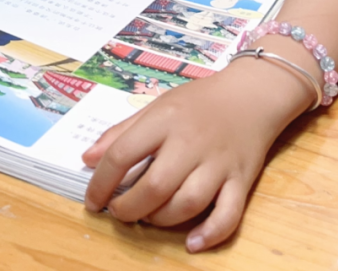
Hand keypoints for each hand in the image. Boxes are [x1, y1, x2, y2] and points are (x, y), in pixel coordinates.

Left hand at [82, 60, 308, 251]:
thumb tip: (88, 159)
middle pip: (156, 185)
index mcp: (164, 120)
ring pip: (188, 203)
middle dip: (129, 208)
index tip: (92, 200)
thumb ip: (122, 132)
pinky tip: (191, 242)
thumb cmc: (198, 101)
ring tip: (148, 218)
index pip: (124, 153)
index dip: (101, 182)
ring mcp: (218, 163)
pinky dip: (209, 233)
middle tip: (119, 212)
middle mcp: (190, 142)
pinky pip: (228, 214)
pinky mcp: (241, 181)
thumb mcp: (156, 106)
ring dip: (162, 220)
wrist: (250, 95)